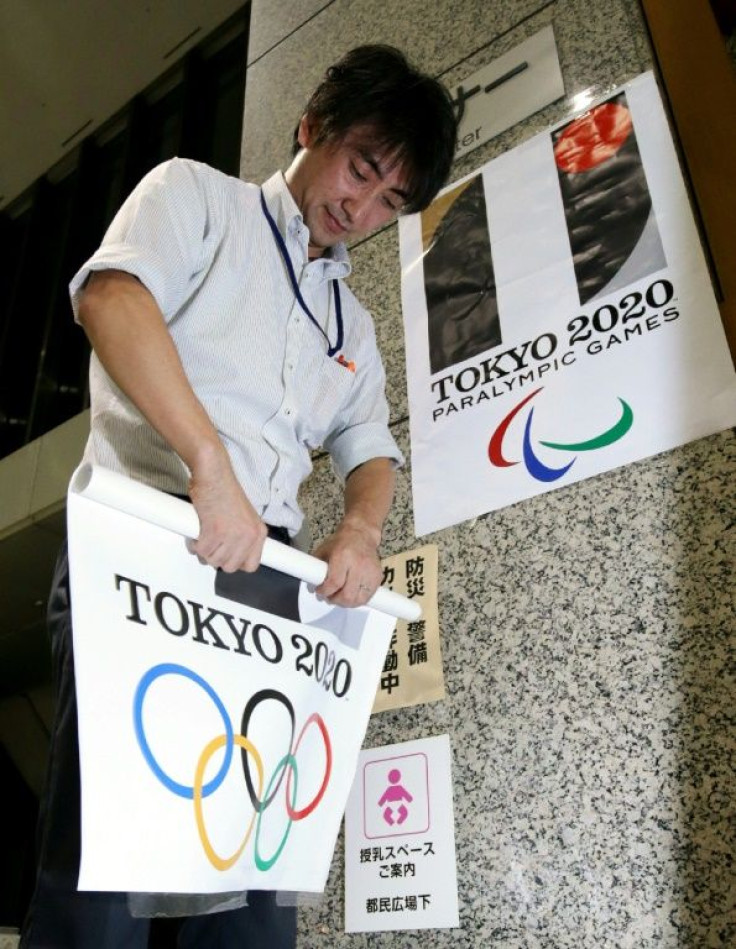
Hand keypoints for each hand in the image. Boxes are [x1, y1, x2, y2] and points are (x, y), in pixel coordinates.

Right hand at [187, 449, 266, 572]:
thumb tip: (232, 554)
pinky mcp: (214, 531)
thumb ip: (243, 536)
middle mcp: (248, 536)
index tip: (226, 556)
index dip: (235, 562)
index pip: (251, 565)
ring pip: (213, 560)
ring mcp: (232, 535)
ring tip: (203, 536)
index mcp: (258, 532)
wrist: (214, 474)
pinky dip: (194, 544)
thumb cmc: (224, 491)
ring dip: (204, 551)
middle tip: (211, 544)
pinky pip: (201, 551)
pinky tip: (196, 534)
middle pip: (229, 566)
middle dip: (216, 558)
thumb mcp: (244, 517)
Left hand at [312, 520, 381, 607]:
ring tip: (340, 598)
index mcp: (343, 555)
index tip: (320, 592)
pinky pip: (368, 597)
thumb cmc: (342, 542)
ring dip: (346, 603)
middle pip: (347, 595)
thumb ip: (315, 568)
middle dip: (335, 600)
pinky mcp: (377, 577)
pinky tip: (351, 595)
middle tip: (329, 597)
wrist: (361, 534)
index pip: (334, 582)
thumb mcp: (324, 551)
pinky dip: (358, 600)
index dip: (325, 591)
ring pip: (358, 600)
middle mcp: (358, 564)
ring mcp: (370, 572)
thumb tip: (310, 586)